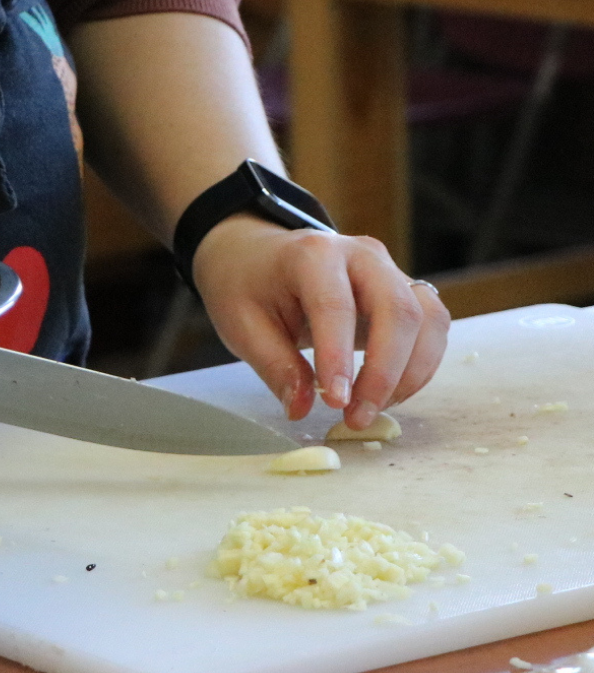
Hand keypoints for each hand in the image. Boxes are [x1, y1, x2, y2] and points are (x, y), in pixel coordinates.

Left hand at [191, 215, 450, 427]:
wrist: (258, 254)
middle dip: (384, 372)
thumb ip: (274, 366)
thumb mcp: (241, 325)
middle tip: (356, 417)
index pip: (335, 305)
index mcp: (313, 254)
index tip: (336, 402)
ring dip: (409, 373)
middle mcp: (361, 255)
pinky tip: (388, 394)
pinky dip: (420, 366)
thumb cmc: (248, 286)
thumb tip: (302, 409)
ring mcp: (389, 270)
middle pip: (397, 310)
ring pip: (426, 319)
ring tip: (370, 410)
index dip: (339, 357)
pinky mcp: (404, 290)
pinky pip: (432, 327)